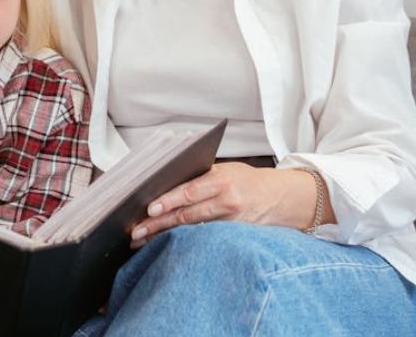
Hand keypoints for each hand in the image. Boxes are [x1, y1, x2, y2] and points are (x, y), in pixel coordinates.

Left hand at [129, 164, 320, 244]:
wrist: (279, 197)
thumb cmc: (246, 180)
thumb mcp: (225, 169)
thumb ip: (199, 175)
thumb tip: (163, 180)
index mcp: (222, 180)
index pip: (190, 192)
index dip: (169, 201)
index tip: (149, 209)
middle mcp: (227, 202)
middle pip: (187, 215)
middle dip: (159, 224)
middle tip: (136, 230)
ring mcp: (230, 222)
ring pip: (192, 230)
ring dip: (165, 236)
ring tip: (142, 241)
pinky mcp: (232, 236)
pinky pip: (202, 239)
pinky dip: (182, 242)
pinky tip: (164, 245)